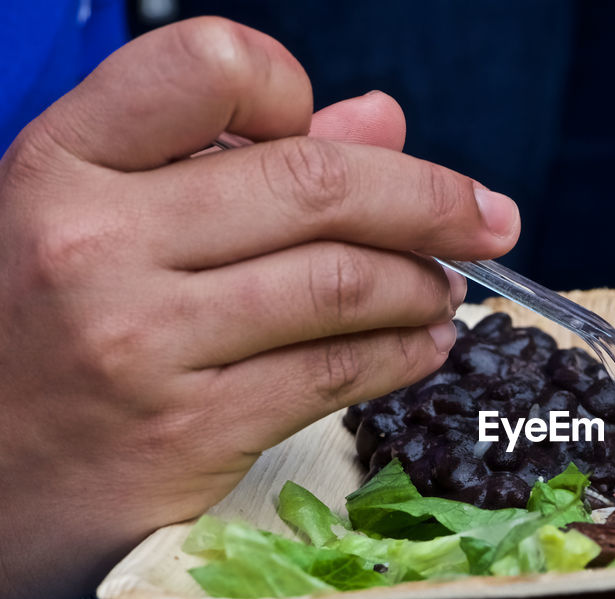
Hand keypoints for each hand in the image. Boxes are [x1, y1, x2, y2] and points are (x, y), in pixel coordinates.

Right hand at [0, 18, 519, 598]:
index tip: (350, 138)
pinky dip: (403, 355)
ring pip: (340, 285)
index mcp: (62, 164)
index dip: (293, 91)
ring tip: (450, 286)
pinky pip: (331, 375)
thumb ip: (227, 162)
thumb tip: (378, 121)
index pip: (207, 69)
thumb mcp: (88, 219)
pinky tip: (426, 346)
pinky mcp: (187, 435)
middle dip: (431, 198)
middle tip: (490, 215)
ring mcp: (142, 344)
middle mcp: (96, 244)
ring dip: (424, 283)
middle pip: (315, 185)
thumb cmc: (25, 337)